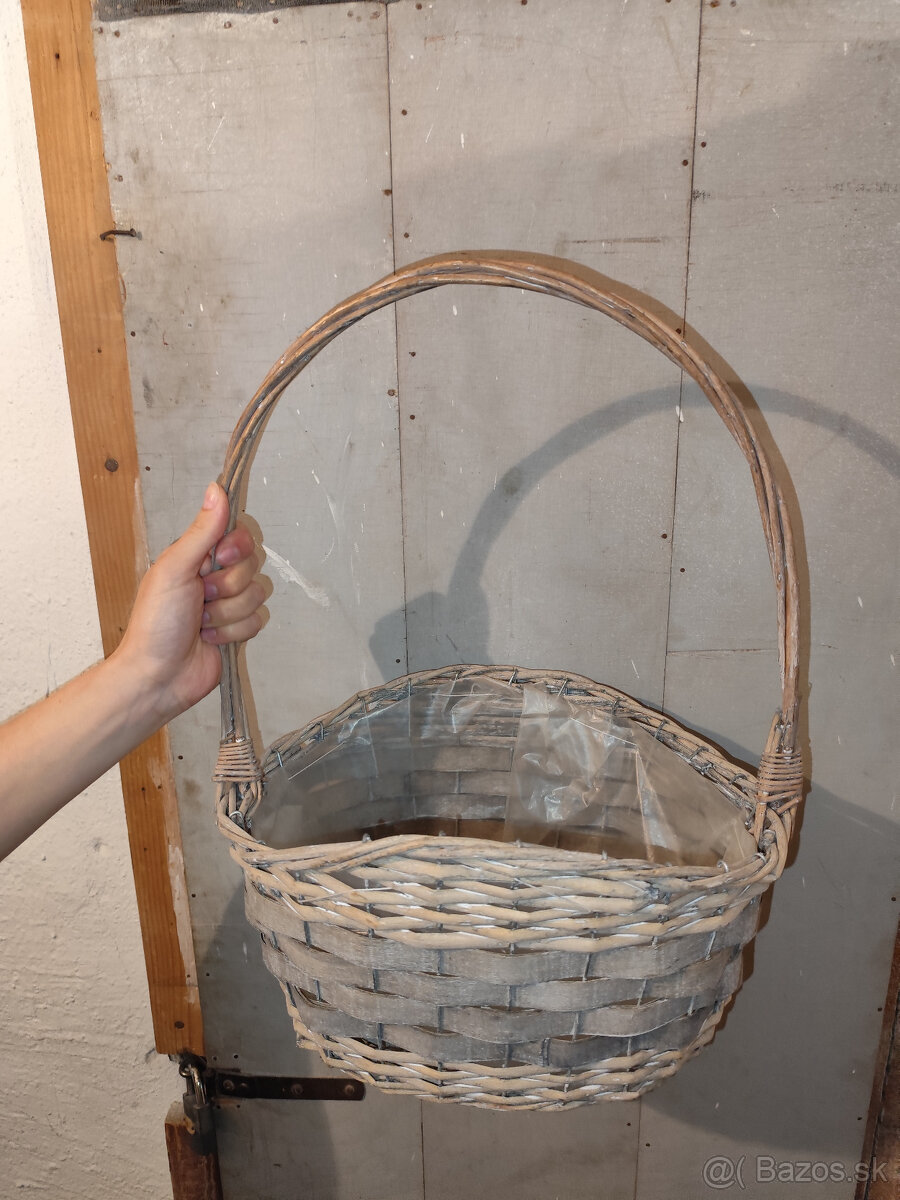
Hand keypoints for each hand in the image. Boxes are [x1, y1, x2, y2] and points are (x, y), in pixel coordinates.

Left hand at [114, 482, 264, 723]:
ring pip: (258, 595)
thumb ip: (202, 531)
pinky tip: (211, 639)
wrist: (159, 675)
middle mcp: (216, 576)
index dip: (236, 548)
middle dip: (227, 586)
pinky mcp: (239, 629)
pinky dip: (233, 632)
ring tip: (201, 623)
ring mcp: (229, 603)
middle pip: (252, 565)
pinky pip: (259, 621)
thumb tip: (217, 488)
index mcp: (198, 556)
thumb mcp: (175, 568)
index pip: (239, 535)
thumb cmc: (157, 621)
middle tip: (200, 598)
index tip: (219, 559)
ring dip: (227, 613)